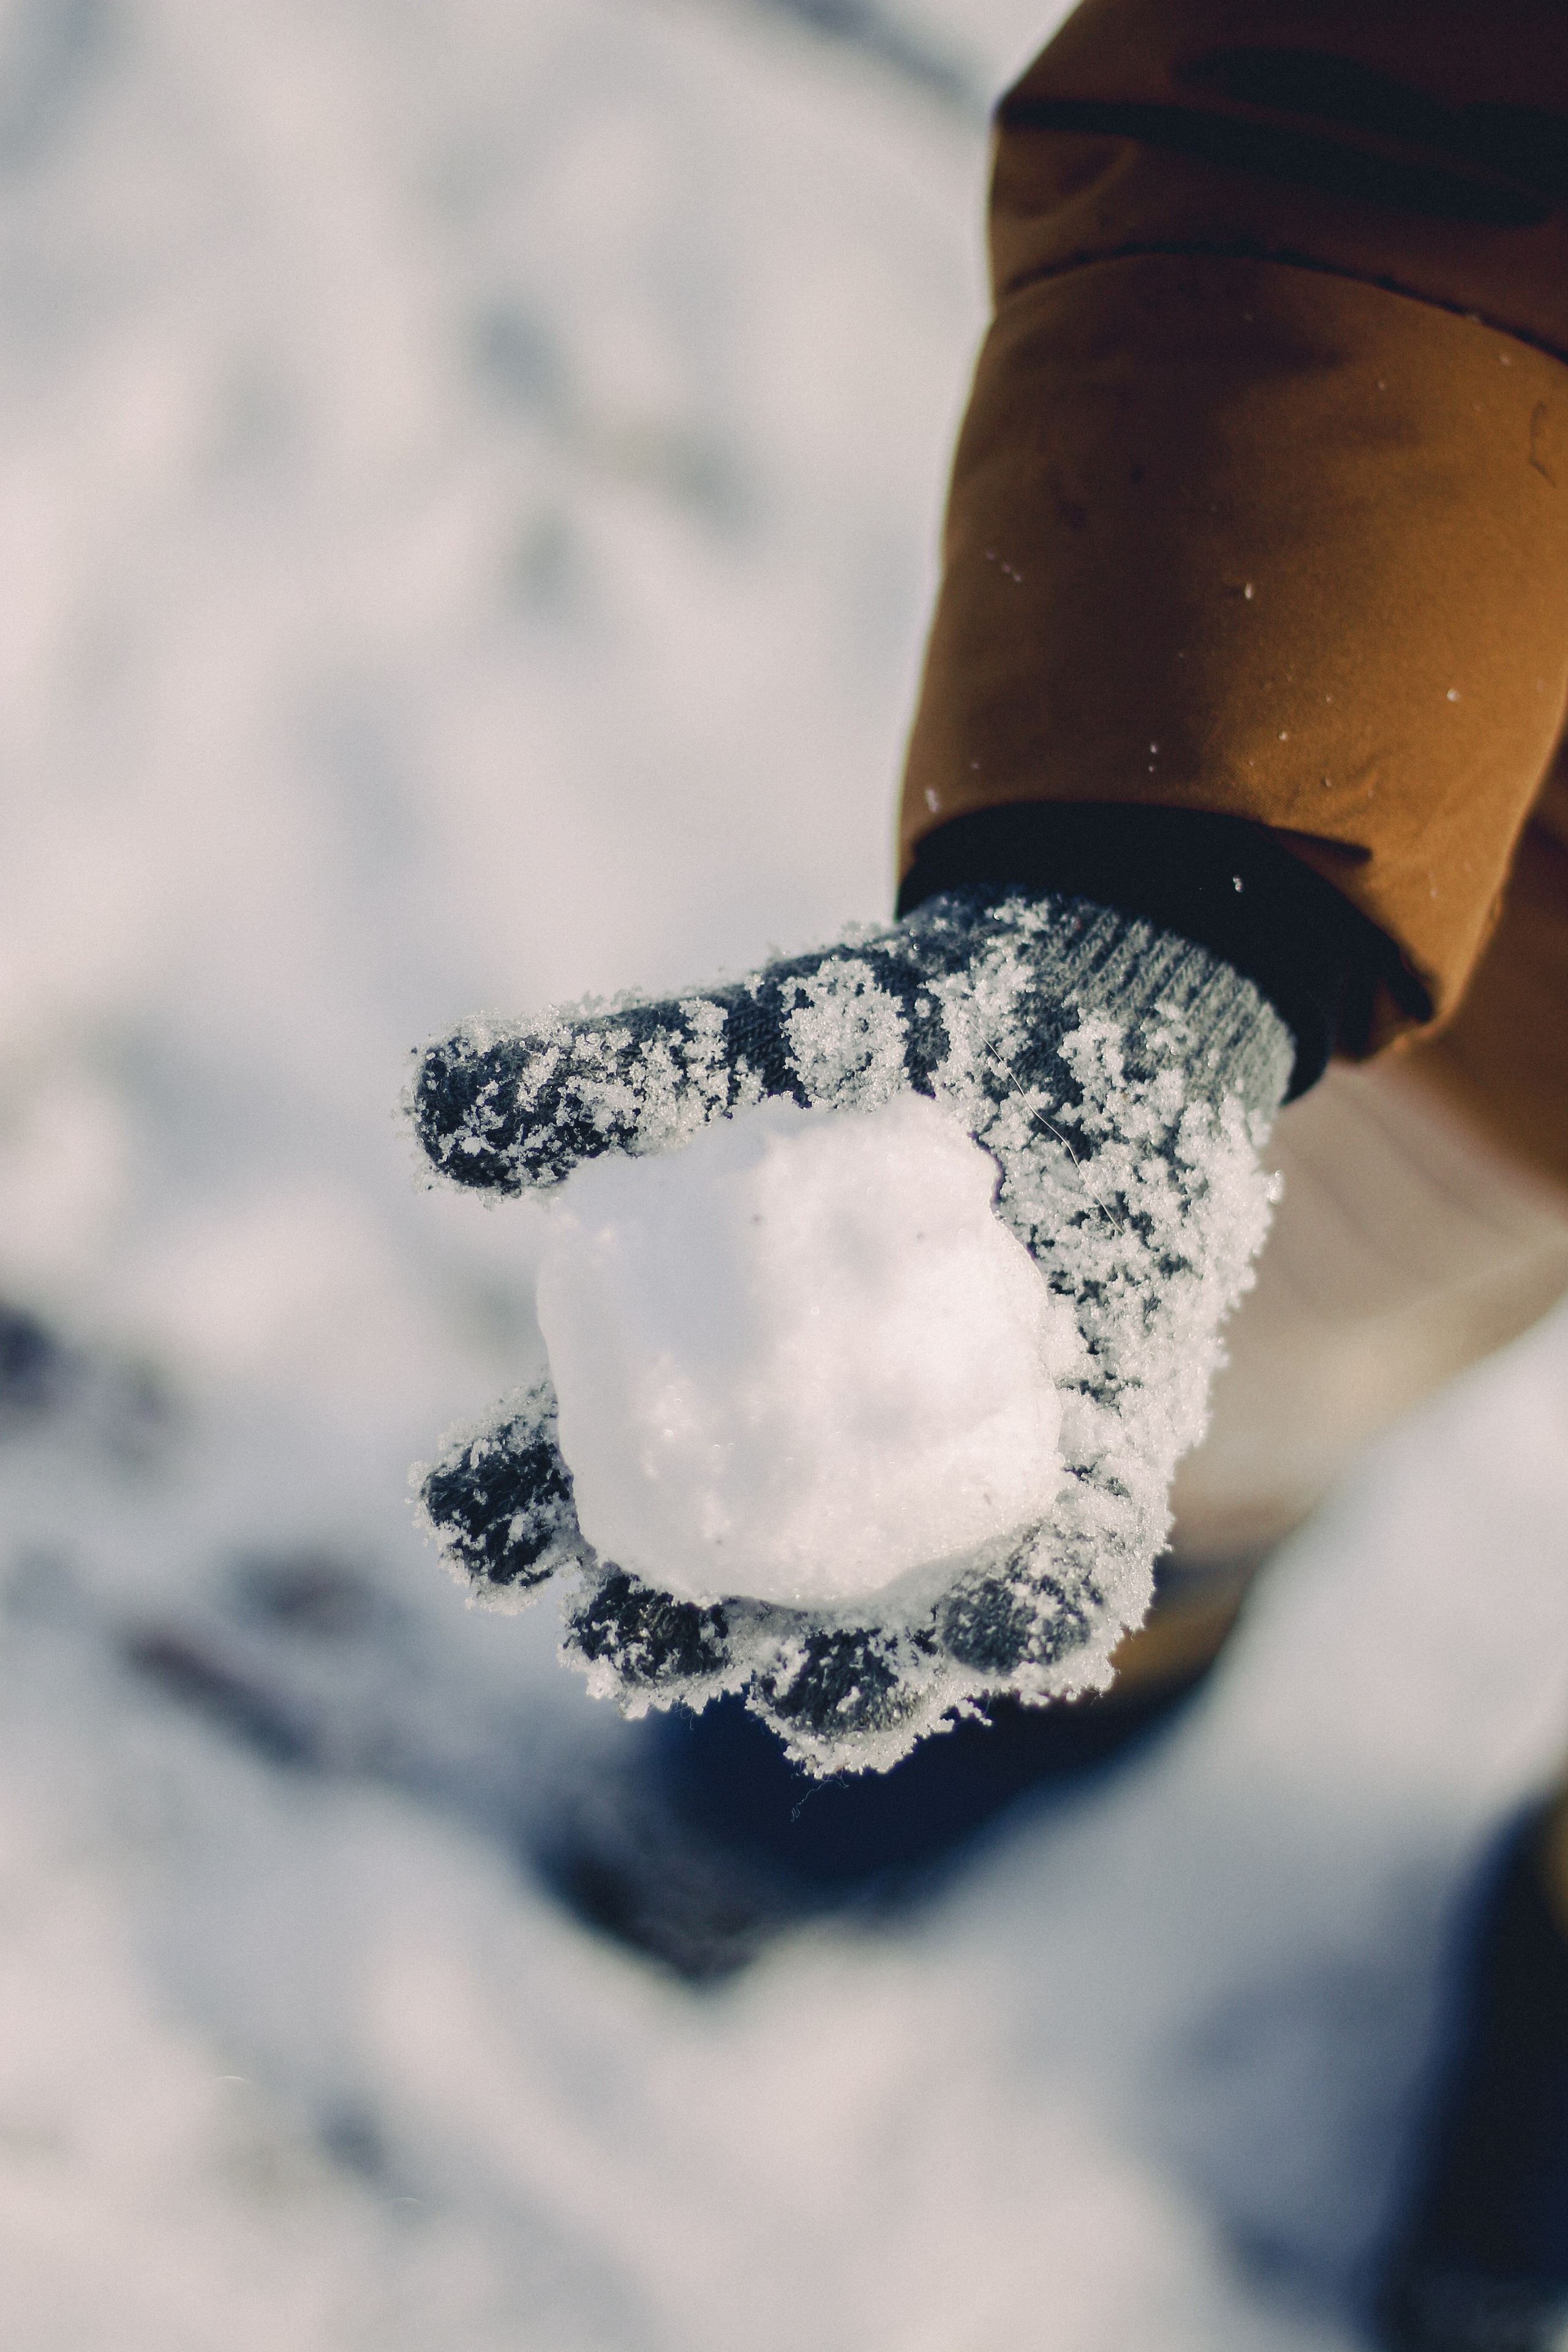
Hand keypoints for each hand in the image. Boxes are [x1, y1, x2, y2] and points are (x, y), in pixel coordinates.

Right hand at [407, 887, 1288, 1771]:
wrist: (1072, 1022)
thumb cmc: (874, 1036)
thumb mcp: (730, 1041)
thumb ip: (595, 1076)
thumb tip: (429, 1113)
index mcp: (676, 1382)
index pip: (550, 1474)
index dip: (493, 1516)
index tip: (476, 1530)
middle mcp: (785, 1472)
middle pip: (688, 1604)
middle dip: (644, 1646)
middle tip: (626, 1642)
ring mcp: (921, 1506)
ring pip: (862, 1646)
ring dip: (838, 1688)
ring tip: (820, 1688)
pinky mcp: (1061, 1499)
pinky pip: (1047, 1592)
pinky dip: (1030, 1618)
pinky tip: (1021, 1621)